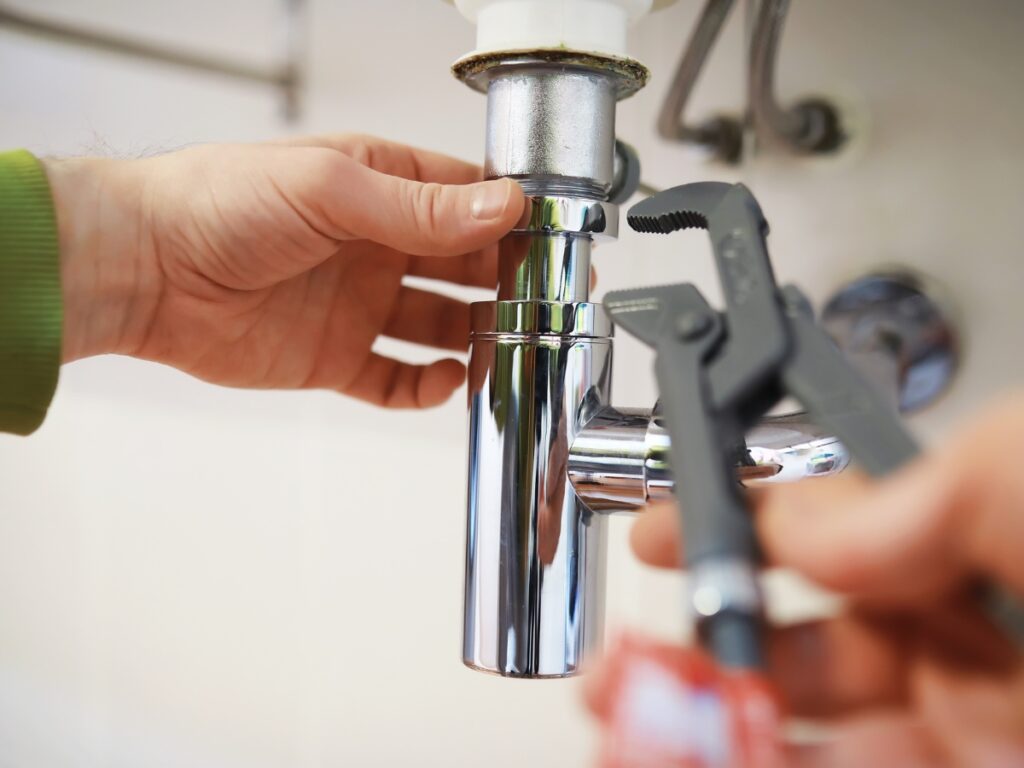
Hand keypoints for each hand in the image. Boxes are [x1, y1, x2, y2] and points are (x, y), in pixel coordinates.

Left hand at [45, 135, 524, 407]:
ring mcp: (359, 305)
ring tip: (506, 350)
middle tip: (547, 305)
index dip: (513, 221)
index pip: (467, 200)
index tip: (556, 243)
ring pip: (441, 326)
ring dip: (477, 339)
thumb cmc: (218, 204)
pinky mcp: (335, 357)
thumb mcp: (329, 190)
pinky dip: (426, 387)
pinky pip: (396, 378)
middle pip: (466, 267)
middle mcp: (377, 246)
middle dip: (507, 285)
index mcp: (379, 187)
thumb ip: (419, 208)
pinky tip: (445, 382)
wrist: (144, 270)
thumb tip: (501, 207)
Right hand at [589, 395, 1023, 765]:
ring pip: (791, 729)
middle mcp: (951, 642)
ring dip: (698, 719)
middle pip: (789, 645)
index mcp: (959, 548)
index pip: (817, 538)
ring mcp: (954, 731)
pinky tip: (688, 756)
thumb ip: (901, 490)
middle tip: (628, 659)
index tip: (658, 537)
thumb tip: (797, 526)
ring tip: (631, 716)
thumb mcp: (1018, 476)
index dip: (727, 534)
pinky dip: (740, 764)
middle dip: (693, 645)